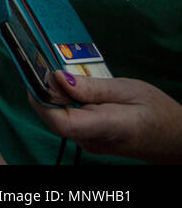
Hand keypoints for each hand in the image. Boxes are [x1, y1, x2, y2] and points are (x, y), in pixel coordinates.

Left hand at [30, 72, 181, 162]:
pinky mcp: (88, 140)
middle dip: (44, 91)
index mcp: (108, 127)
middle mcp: (94, 140)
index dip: (43, 100)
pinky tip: (70, 87)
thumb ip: (92, 87)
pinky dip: (64, 102)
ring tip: (57, 71)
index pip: (63, 123)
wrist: (174, 139)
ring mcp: (90, 143)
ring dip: (53, 95)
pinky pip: (68, 120)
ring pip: (58, 119)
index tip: (39, 75)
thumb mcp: (128, 90)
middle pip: (54, 119)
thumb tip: (58, 77)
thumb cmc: (158, 113)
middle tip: (43, 64)